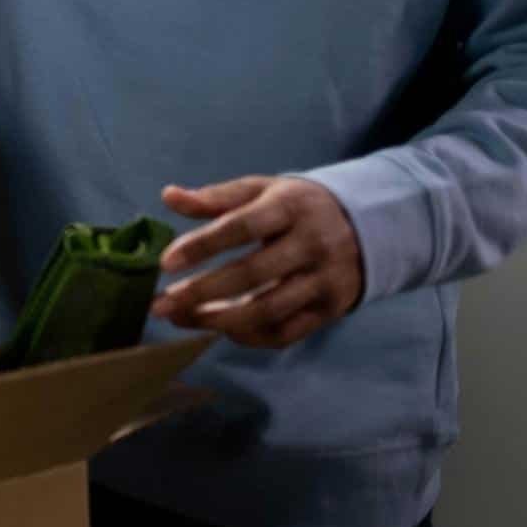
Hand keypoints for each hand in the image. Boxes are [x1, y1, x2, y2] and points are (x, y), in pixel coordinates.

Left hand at [152, 176, 363, 347]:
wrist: (366, 225)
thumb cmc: (294, 206)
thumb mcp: (260, 190)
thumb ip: (215, 197)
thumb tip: (168, 196)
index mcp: (289, 207)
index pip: (242, 227)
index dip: (203, 246)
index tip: (165, 263)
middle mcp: (311, 244)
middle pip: (252, 274)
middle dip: (201, 292)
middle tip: (160, 304)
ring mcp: (324, 280)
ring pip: (268, 310)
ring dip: (219, 320)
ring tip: (181, 318)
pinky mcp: (331, 309)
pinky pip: (286, 332)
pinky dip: (249, 336)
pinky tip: (219, 329)